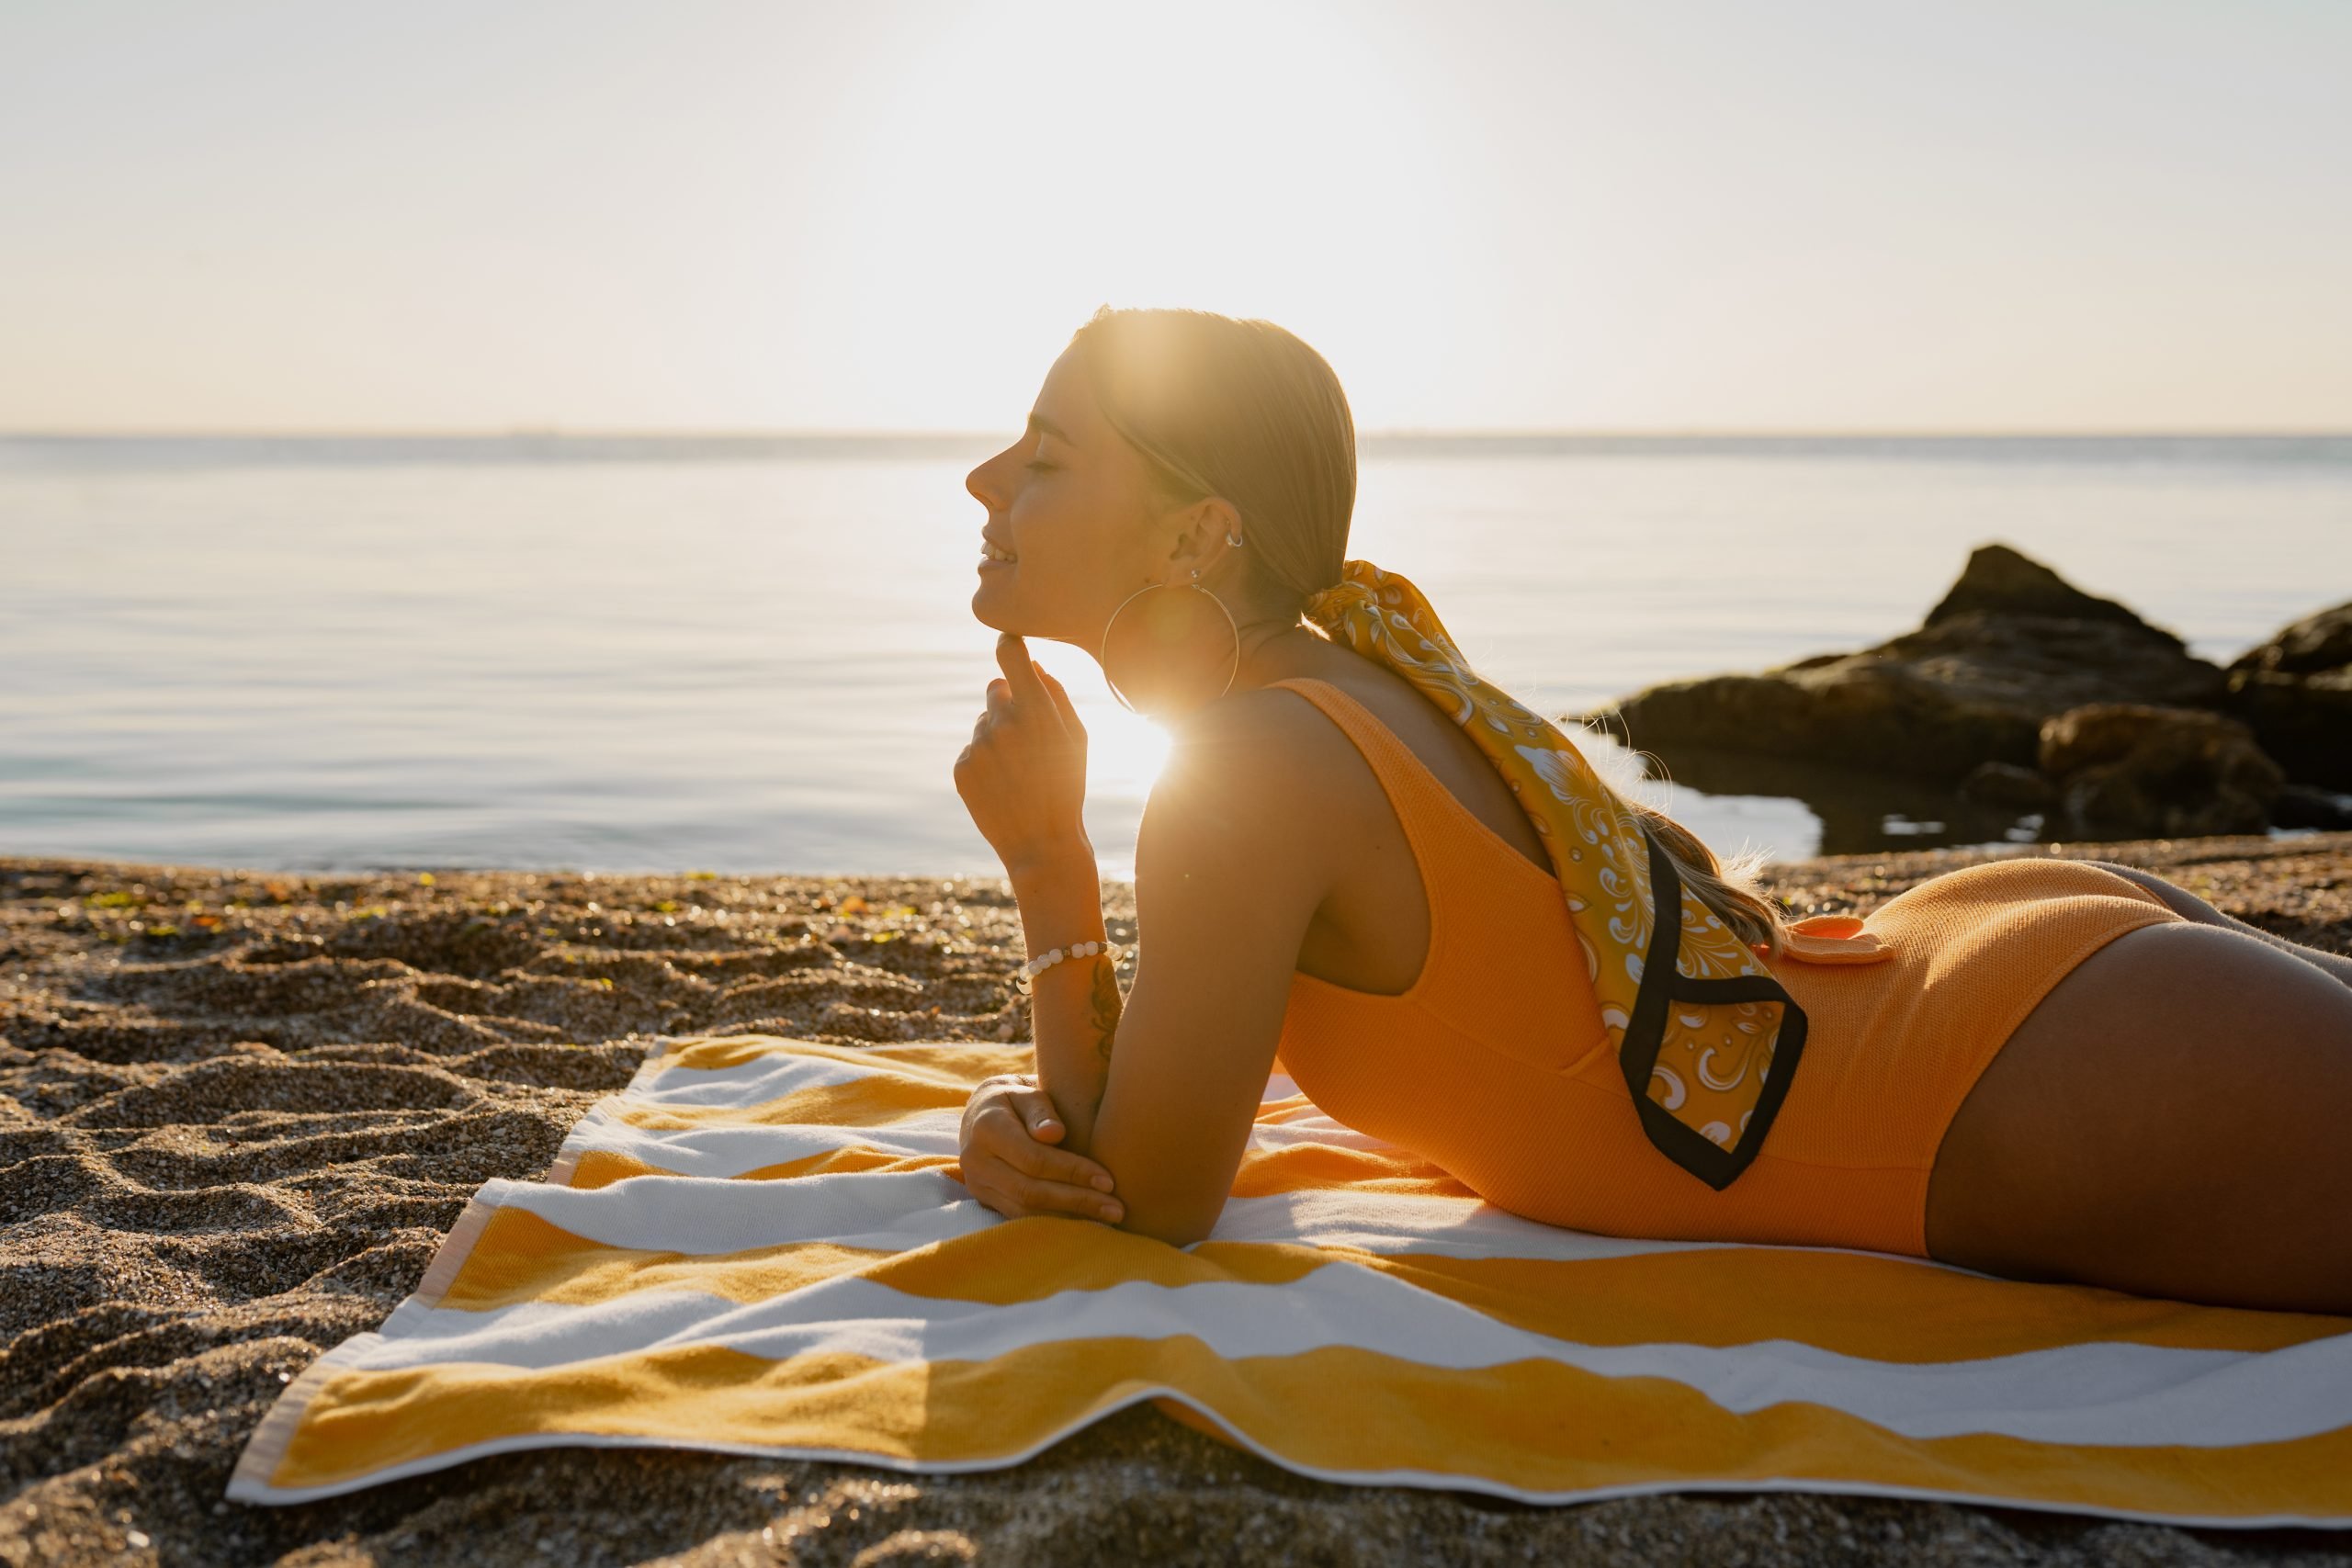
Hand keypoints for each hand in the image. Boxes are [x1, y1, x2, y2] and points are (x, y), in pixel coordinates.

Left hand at [953, 632, 1090, 875]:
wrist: (1043, 844)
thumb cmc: (1068, 787)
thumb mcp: (1078, 739)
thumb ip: (1056, 694)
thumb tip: (1033, 664)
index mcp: (1036, 710)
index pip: (1009, 653)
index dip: (1009, 643)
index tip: (1009, 642)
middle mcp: (1002, 722)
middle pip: (995, 688)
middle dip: (1008, 702)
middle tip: (1029, 737)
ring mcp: (978, 746)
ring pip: (983, 723)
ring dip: (998, 737)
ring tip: (1020, 772)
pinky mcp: (961, 768)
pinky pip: (971, 750)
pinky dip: (985, 763)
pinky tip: (1004, 786)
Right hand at [954, 1072, 1122, 1222]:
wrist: (982, 1112)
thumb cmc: (1016, 1098)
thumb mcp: (1027, 1092)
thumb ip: (1040, 1111)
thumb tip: (1054, 1134)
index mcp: (986, 1128)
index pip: (1033, 1158)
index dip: (1072, 1172)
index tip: (1108, 1180)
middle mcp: (975, 1161)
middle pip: (1030, 1191)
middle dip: (1077, 1201)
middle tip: (1116, 1208)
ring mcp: (977, 1185)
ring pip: (1025, 1211)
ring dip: (1070, 1218)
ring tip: (1108, 1217)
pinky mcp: (985, 1200)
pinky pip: (1021, 1217)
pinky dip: (1055, 1221)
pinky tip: (1085, 1221)